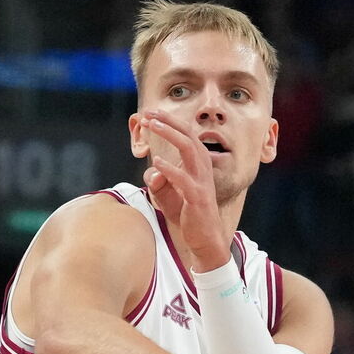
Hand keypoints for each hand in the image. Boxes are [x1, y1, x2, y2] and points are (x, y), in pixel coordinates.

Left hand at [139, 111, 229, 269]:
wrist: (205, 239)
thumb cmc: (189, 214)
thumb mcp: (169, 194)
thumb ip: (159, 181)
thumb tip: (151, 171)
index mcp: (198, 164)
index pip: (186, 135)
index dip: (170, 122)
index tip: (151, 114)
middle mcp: (203, 168)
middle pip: (189, 135)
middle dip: (169, 121)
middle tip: (149, 113)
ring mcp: (201, 181)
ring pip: (188, 149)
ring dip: (170, 135)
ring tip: (153, 126)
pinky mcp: (197, 197)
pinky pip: (183, 178)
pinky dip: (169, 168)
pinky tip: (156, 162)